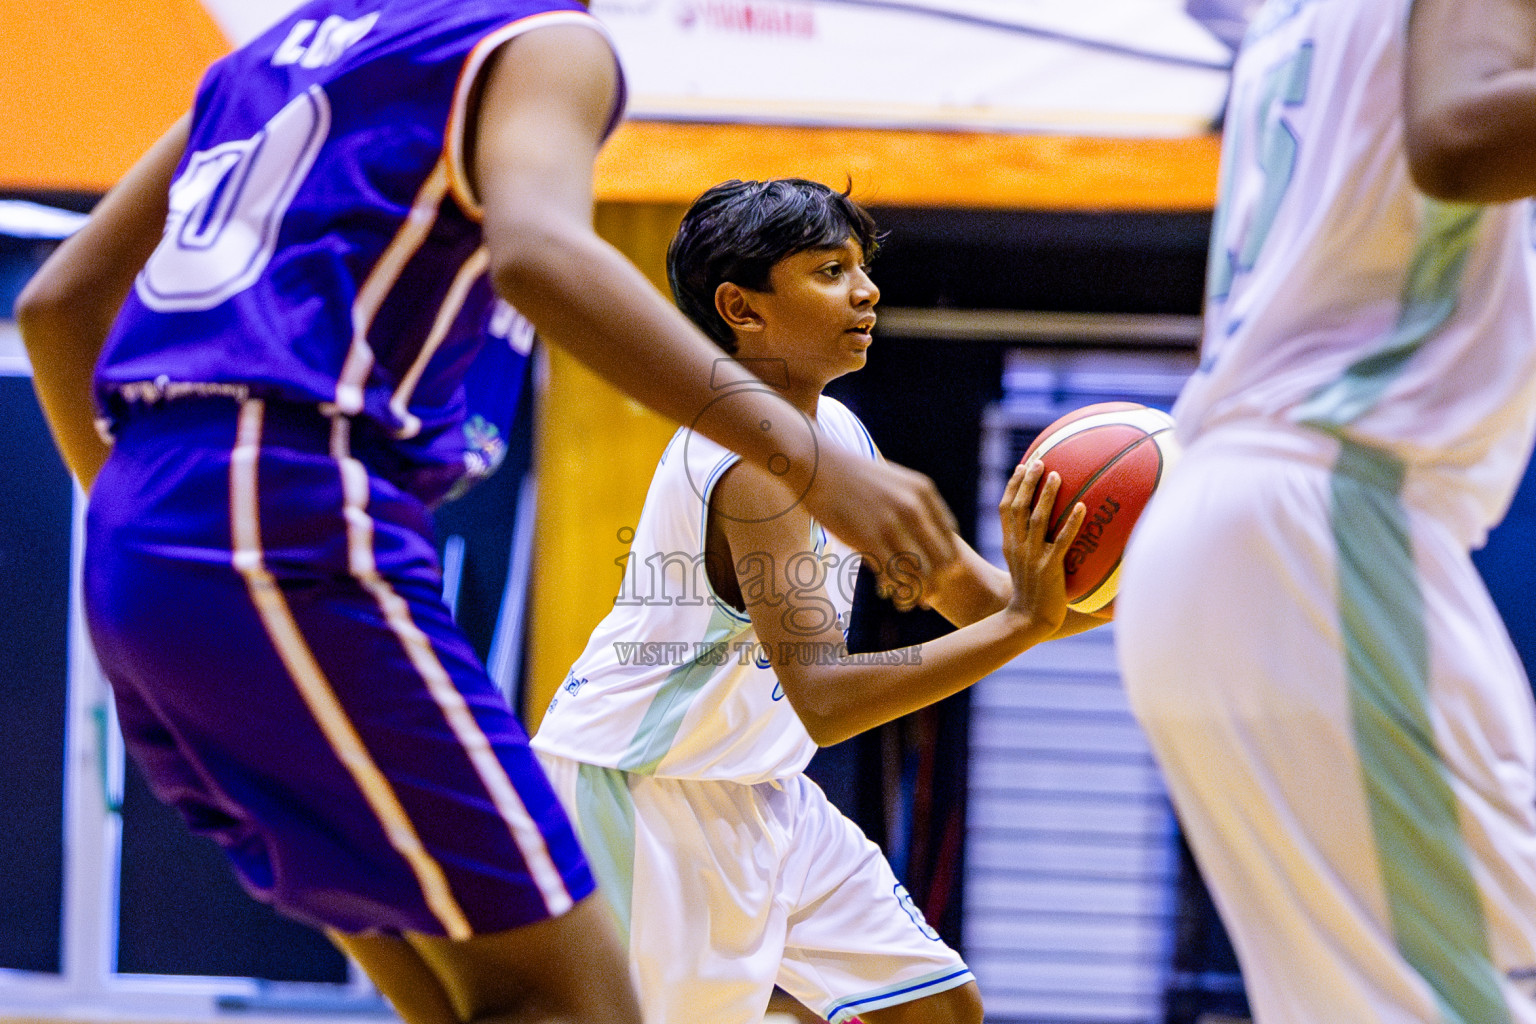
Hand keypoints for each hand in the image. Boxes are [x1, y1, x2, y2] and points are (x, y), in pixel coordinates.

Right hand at [801, 445, 960, 610]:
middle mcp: (913, 507)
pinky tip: (884, 591)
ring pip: (919, 572)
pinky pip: (892, 573)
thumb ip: (914, 504)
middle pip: (940, 560)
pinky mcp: (868, 537)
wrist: (817, 466)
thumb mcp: (895, 481)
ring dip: (915, 592)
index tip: (935, 578)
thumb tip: (925, 535)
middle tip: (925, 598)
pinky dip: (892, 588)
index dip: (946, 565)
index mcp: (923, 492)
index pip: (949, 539)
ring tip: (905, 602)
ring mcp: (891, 522)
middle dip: (935, 584)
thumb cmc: (853, 478)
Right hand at [999, 461, 1084, 635]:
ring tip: (1057, 474)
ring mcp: (1032, 557)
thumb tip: (1049, 532)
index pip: (1006, 509)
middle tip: (1039, 461)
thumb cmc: (1031, 595)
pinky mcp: (1049, 568)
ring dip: (1046, 495)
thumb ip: (1031, 548)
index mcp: (1010, 545)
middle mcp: (1018, 547)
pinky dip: (1070, 523)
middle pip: (1018, 507)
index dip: (1013, 486)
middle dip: (1027, 482)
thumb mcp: (1024, 568)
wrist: (1028, 620)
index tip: (1021, 467)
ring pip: (1037, 519)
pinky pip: (1061, 541)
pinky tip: (1082, 507)